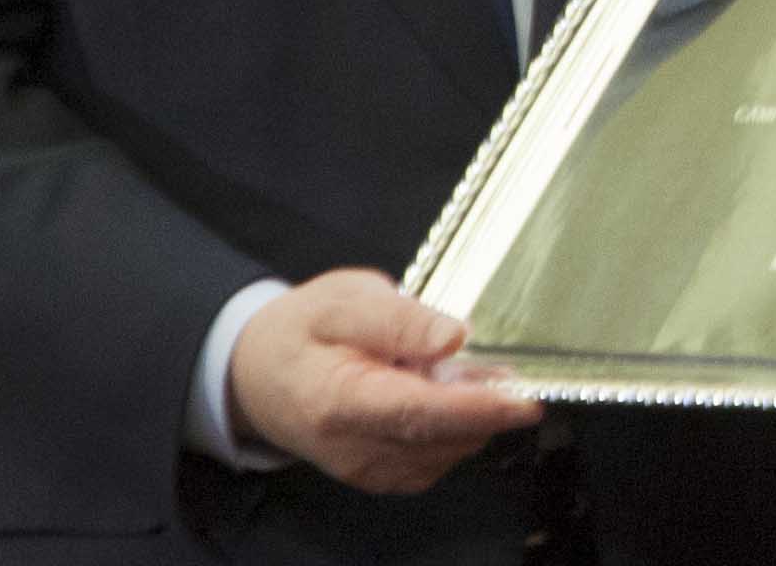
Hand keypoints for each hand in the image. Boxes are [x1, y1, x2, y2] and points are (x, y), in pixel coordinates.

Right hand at [228, 271, 541, 493]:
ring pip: (443, 452)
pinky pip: (433, 459)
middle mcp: (353, 449)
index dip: (476, 408)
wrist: (253, 374)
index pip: (418, 412)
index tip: (523, 397)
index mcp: (338, 401)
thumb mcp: (341, 301)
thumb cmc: (298, 330)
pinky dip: (455, 431)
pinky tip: (451, 394)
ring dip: (472, 419)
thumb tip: (453, 335)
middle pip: (439, 438)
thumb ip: (397, 318)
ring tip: (471, 372)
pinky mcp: (377, 474)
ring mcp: (366, 469)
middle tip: (514, 372)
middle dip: (487, 410)